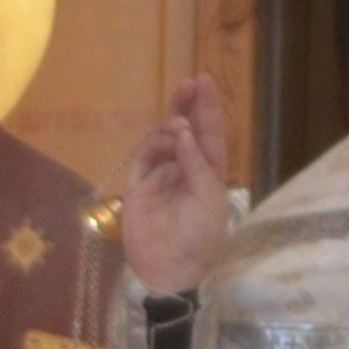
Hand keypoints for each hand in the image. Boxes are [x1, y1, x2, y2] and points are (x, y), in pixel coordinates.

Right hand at [118, 76, 238, 294]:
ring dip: (172, 127)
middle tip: (189, 83)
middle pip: (184, 131)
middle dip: (186, 105)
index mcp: (208, 172)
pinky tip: (170, 140)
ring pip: (163, 140)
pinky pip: (146, 159)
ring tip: (179, 125)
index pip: (209, 134)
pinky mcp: (138, 187)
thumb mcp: (209, 198)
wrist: (171, 268)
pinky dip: (157, 146)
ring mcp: (160, 176)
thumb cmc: (199, 237)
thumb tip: (182, 131)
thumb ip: (197, 164)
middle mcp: (184, 169)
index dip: (208, 108)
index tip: (205, 80)